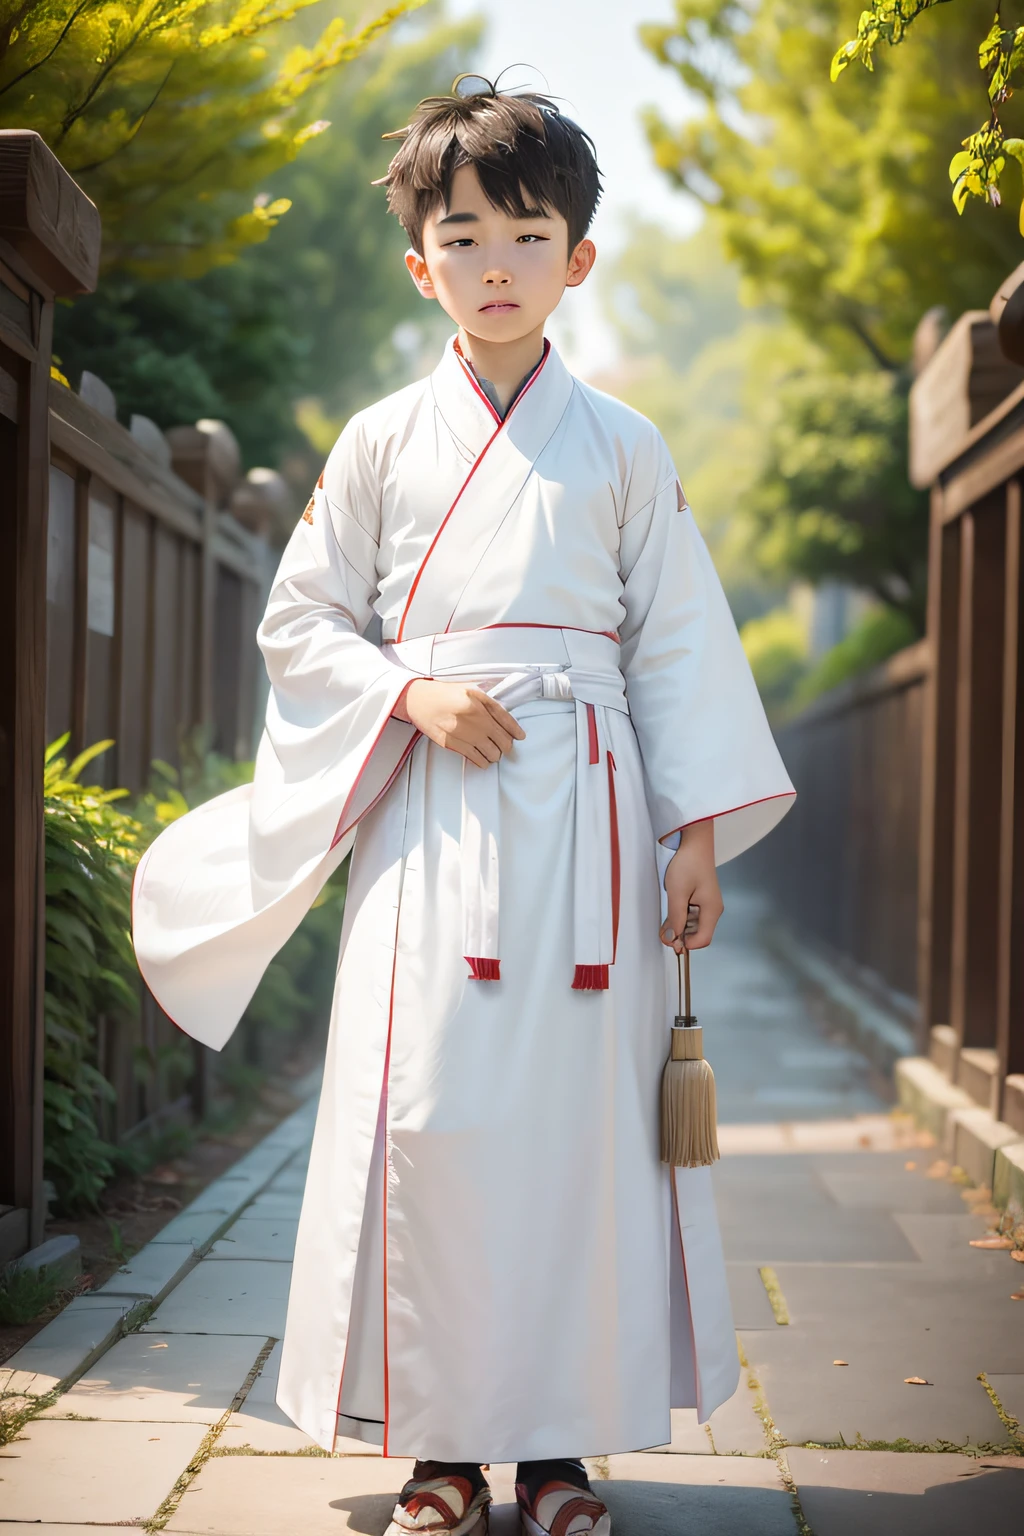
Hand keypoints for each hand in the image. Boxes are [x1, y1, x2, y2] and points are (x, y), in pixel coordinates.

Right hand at [394, 680, 524, 767]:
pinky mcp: (450, 742)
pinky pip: (473, 757)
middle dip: (506, 745)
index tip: (520, 736)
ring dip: (495, 754)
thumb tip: (506, 716)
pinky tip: (484, 760)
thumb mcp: (469, 688)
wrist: (417, 699)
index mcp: (477, 700)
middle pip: (501, 738)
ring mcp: (460, 731)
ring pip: (490, 751)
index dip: (515, 730)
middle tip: (506, 746)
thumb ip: (487, 700)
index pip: (505, 719)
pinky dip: (482, 761)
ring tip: (494, 753)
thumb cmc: (442, 693)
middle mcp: (471, 716)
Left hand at [661, 821, 722, 951]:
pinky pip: (691, 915)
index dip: (686, 944)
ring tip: (665, 919)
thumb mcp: (677, 892)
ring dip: (679, 926)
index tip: (669, 938)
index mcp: (712, 910)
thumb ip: (675, 918)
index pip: (702, 940)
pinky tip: (671, 911)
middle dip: (681, 936)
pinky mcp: (700, 898)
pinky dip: (680, 916)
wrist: (693, 841)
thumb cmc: (687, 864)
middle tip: (663, 930)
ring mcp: (707, 904)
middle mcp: (713, 910)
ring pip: (693, 925)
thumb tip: (673, 940)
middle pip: (698, 934)